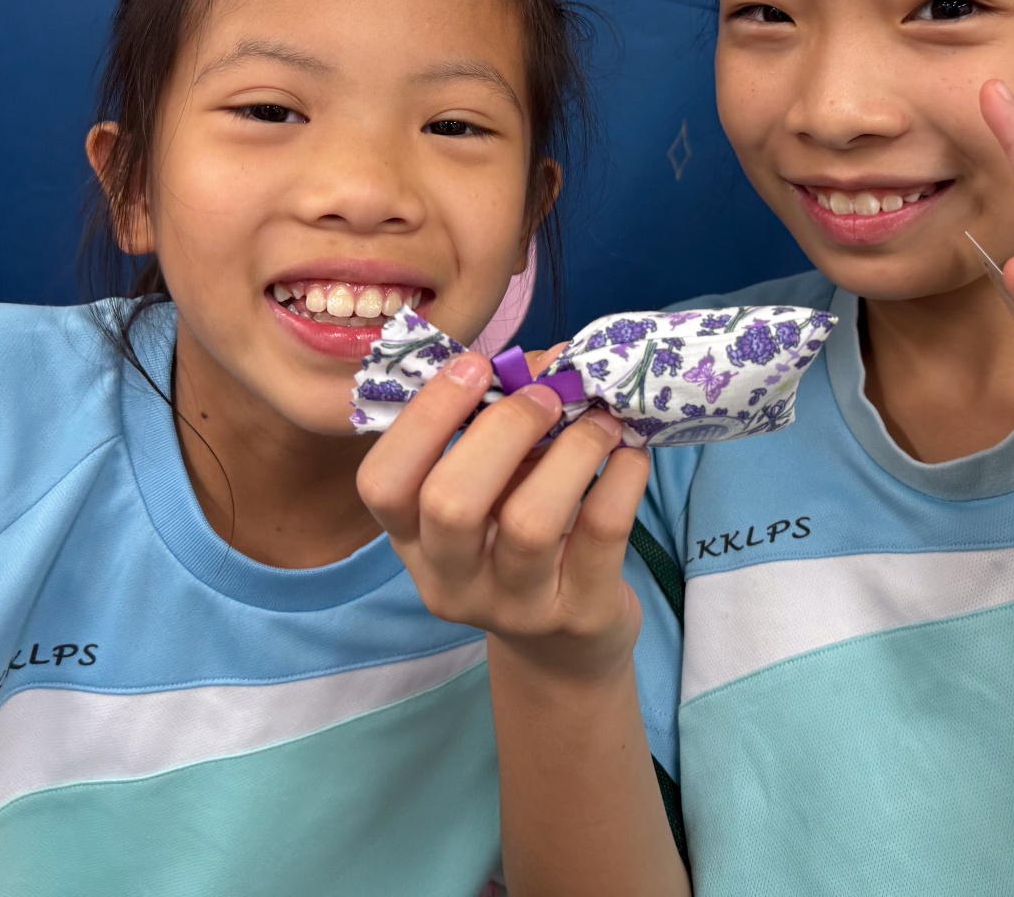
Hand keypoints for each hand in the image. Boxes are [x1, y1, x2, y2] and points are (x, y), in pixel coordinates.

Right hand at [358, 351, 651, 683]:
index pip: (383, 483)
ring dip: (571, 450)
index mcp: (412, 540)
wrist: (565, 650)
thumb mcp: (494, 494)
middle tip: (544, 395)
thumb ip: (502, 431)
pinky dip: (622, 477)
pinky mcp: (578, 613)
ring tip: (599, 420)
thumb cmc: (520, 544)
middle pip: (450, 502)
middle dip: (503, 429)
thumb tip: (546, 363)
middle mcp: (450, 579)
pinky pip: (601, 533)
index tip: (474, 366)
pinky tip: (630, 453)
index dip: (424, 417)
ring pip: (530, 522)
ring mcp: (514, 606)